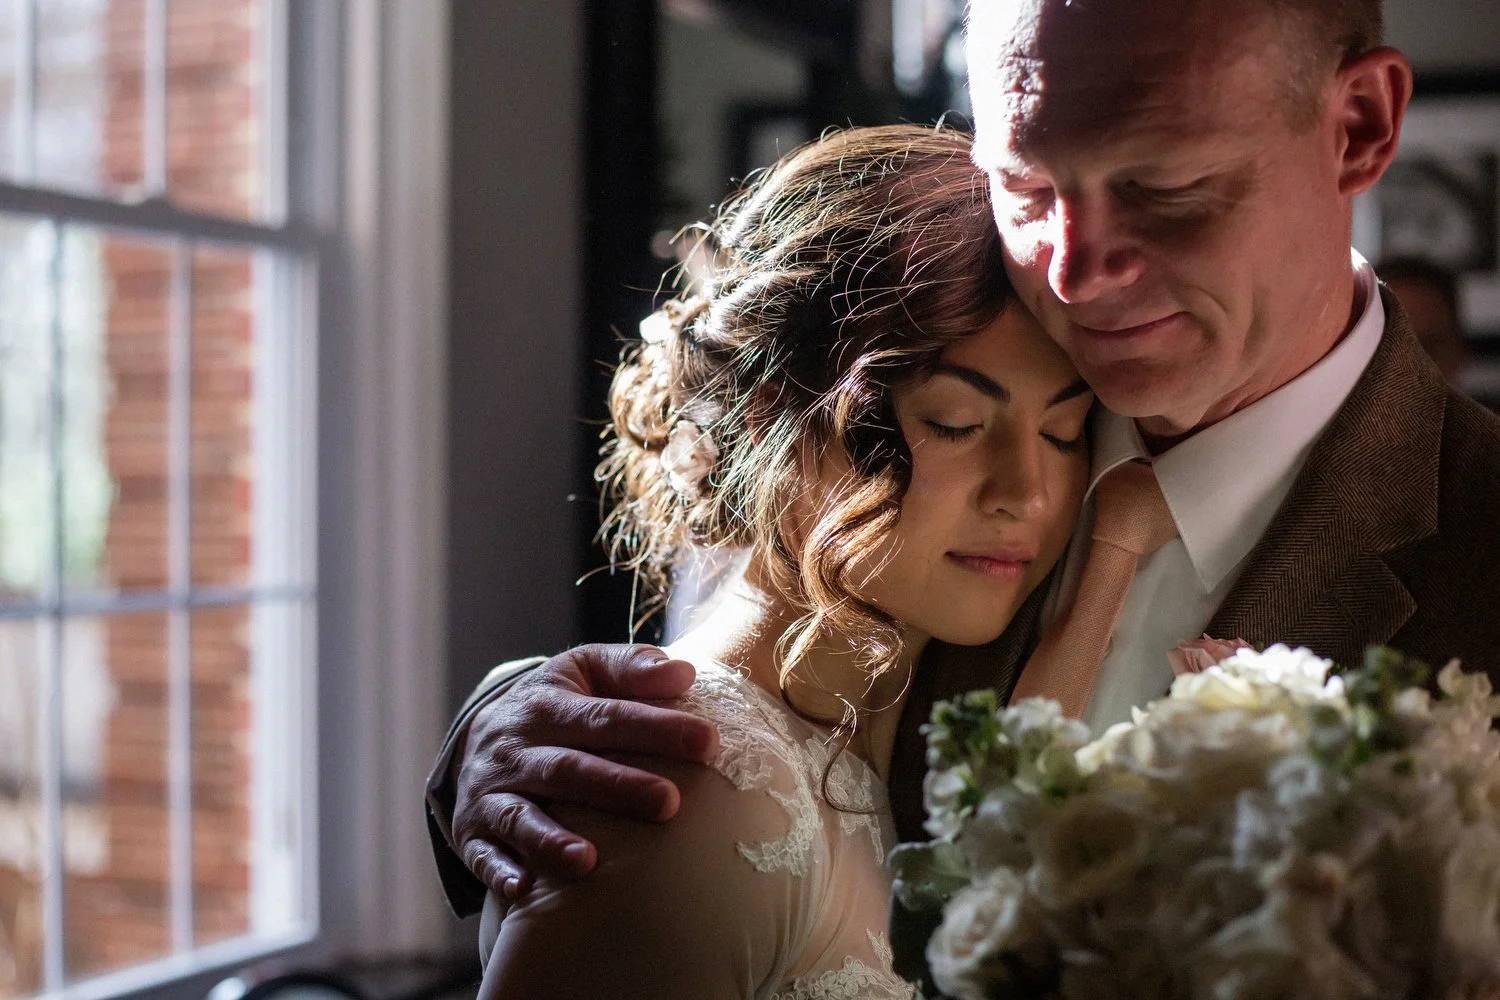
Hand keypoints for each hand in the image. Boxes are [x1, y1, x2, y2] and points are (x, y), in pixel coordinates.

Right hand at [451, 643, 719, 899]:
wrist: (476, 735)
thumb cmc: (554, 704)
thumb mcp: (583, 670)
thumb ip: (631, 667)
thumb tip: (684, 674)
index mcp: (548, 706)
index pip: (606, 717)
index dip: (656, 729)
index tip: (708, 743)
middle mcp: (516, 749)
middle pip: (568, 769)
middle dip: (618, 787)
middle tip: (669, 803)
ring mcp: (492, 793)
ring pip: (520, 815)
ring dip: (551, 839)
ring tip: (589, 860)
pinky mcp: (474, 832)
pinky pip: (481, 853)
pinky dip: (499, 870)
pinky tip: (523, 887)